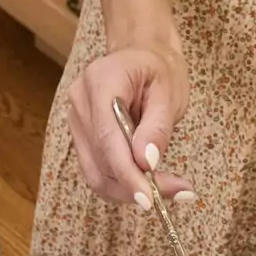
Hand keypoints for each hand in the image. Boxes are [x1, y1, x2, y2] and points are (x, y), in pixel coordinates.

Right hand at [67, 44, 193, 206]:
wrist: (141, 57)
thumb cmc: (158, 69)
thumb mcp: (168, 91)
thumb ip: (157, 127)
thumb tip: (146, 162)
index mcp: (99, 82)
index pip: (107, 138)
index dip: (127, 173)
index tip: (149, 199)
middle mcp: (80, 103)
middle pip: (101, 162)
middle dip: (136, 186)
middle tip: (178, 194)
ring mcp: (77, 122)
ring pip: (97, 174)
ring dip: (131, 190)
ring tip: (168, 191)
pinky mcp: (82, 139)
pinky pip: (99, 172)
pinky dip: (124, 184)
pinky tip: (149, 185)